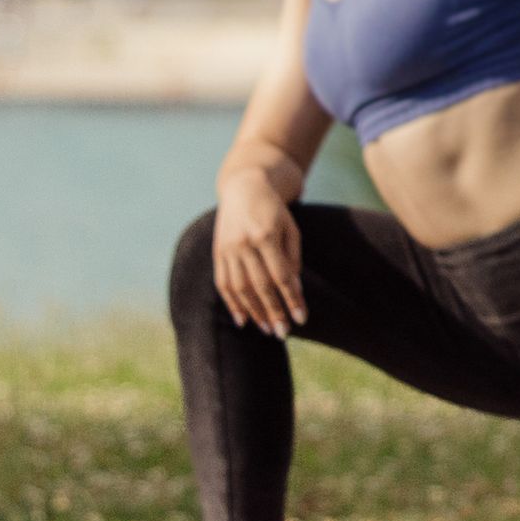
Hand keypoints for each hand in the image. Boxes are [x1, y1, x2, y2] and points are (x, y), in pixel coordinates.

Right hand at [207, 165, 305, 336]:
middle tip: (283, 332)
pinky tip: (243, 320)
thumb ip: (293, 259)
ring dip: (254, 312)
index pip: (281, 276)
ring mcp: (227, 249)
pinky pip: (223, 284)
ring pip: (240, 288)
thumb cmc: (274, 211)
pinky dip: (232, 304)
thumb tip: (294, 291)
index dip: (291, 299)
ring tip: (267, 329)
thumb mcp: (290, 229)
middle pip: (260, 285)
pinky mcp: (217, 253)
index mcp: (266, 235)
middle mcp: (244, 243)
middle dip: (273, 311)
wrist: (244, 188)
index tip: (301, 319)